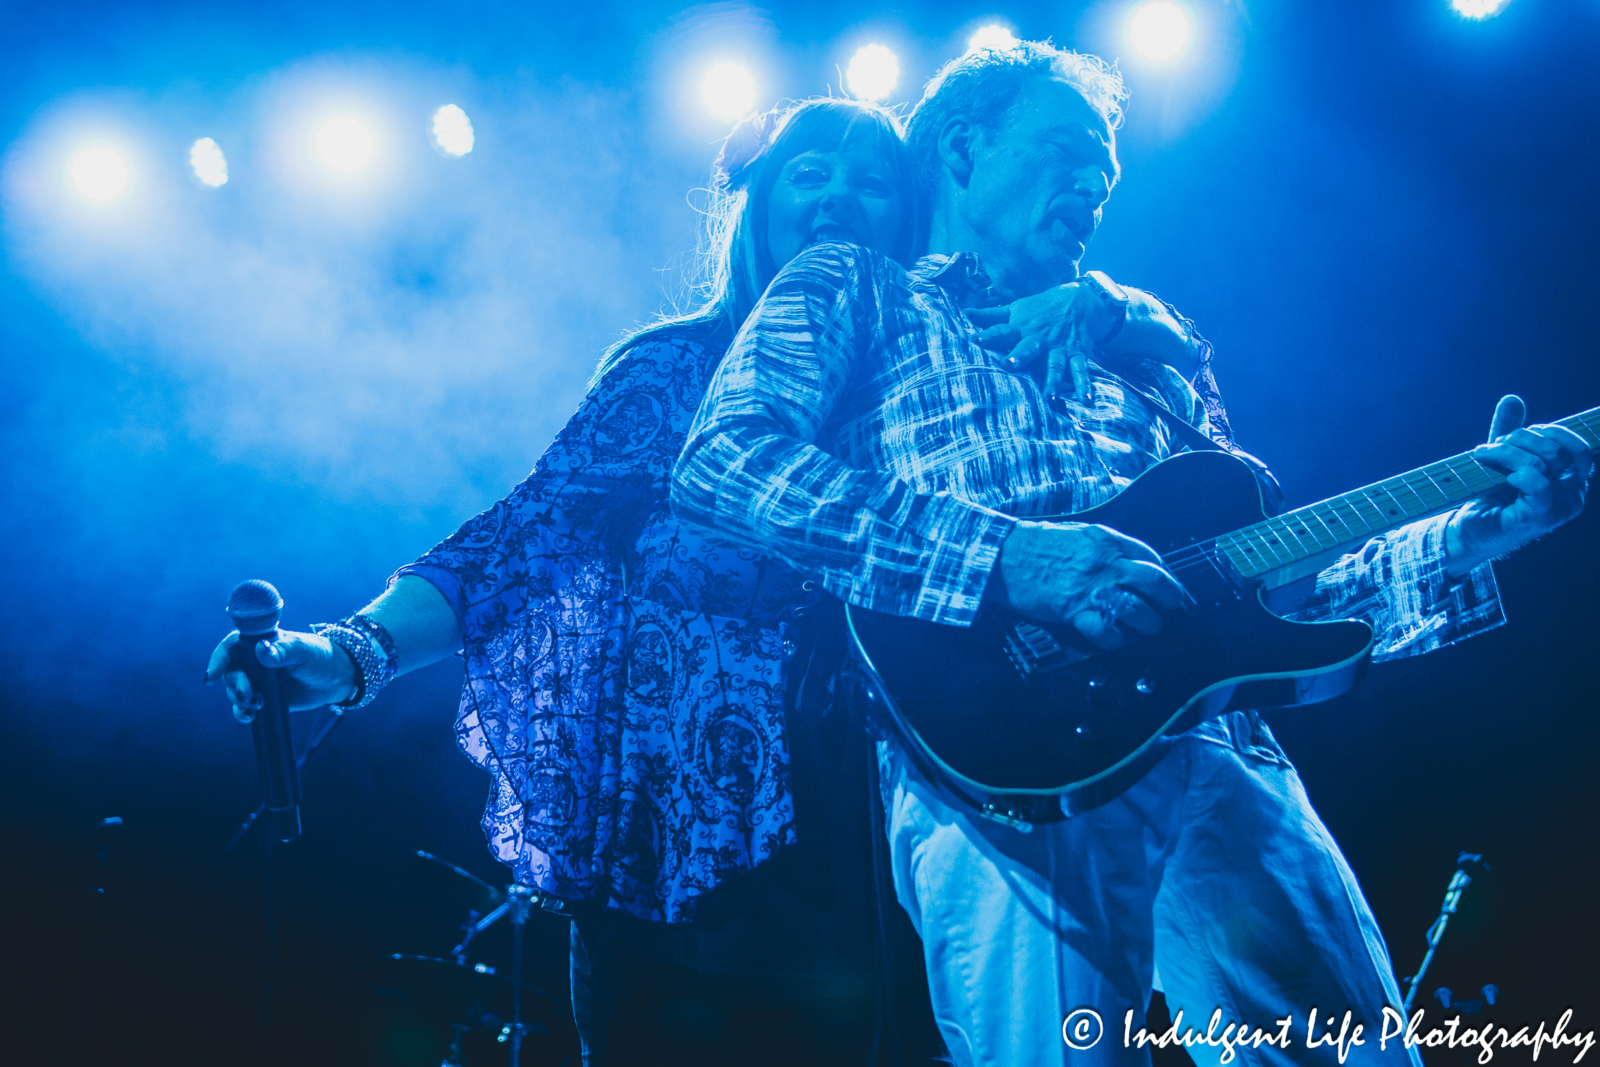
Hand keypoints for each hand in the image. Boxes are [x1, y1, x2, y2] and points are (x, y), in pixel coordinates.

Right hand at [205, 629, 357, 720]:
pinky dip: (242, 713)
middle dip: (234, 684)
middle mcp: (256, 662)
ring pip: (234, 691)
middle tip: (249, 693)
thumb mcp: (304, 651)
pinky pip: (245, 707)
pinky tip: (249, 717)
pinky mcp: (265, 699)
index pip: (231, 646)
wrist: (337, 678)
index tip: (212, 675)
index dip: (218, 659)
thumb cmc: (321, 656)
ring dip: (239, 700)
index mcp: (262, 643)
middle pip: (230, 672)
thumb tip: (262, 650)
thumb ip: (283, 651)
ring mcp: (259, 681)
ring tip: (257, 704)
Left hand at [968, 281, 1111, 398]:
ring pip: (1055, 365)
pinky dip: (1083, 383)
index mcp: (1021, 328)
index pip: (1001, 331)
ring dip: (1053, 381)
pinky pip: (1080, 369)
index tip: (975, 340)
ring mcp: (1059, 348)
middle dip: (1019, 357)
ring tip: (1050, 399)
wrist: (1082, 299)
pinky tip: (1085, 399)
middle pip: (1028, 348)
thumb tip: (964, 312)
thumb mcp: (1016, 308)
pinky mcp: (1077, 353)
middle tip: (1009, 366)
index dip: (989, 335)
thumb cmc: (1041, 308)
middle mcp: (1039, 339)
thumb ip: (991, 315)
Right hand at [988, 521, 1186, 648]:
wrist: (1002, 554)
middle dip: (1169, 597)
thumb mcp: (1079, 534)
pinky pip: (1105, 630)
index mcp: (1106, 541)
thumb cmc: (1036, 543)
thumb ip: (1105, 547)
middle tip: (1170, 607)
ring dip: (1147, 623)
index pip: (1150, 557)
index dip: (1164, 575)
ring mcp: (1090, 587)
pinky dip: (1114, 639)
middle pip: (1154, 581)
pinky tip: (1114, 639)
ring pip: (1136, 609)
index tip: (1167, 586)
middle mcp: (1105, 563)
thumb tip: (1127, 563)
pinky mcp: (1073, 609)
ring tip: (1146, 627)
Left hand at [1445, 395, 1591, 576]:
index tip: (1515, 435)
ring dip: (1506, 452)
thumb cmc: (1490, 496)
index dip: (1547, 432)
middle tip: (1492, 447)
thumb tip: (1512, 398)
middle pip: (1556, 450)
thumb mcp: (1502, 458)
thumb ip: (1511, 430)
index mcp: (1572, 479)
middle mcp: (1573, 494)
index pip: (1576, 445)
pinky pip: (1539, 485)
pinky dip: (1520, 473)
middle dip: (1519, 439)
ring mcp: (1559, 508)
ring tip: (1483, 456)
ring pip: (1542, 462)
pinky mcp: (1538, 518)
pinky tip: (1504, 476)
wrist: (1468, 530)